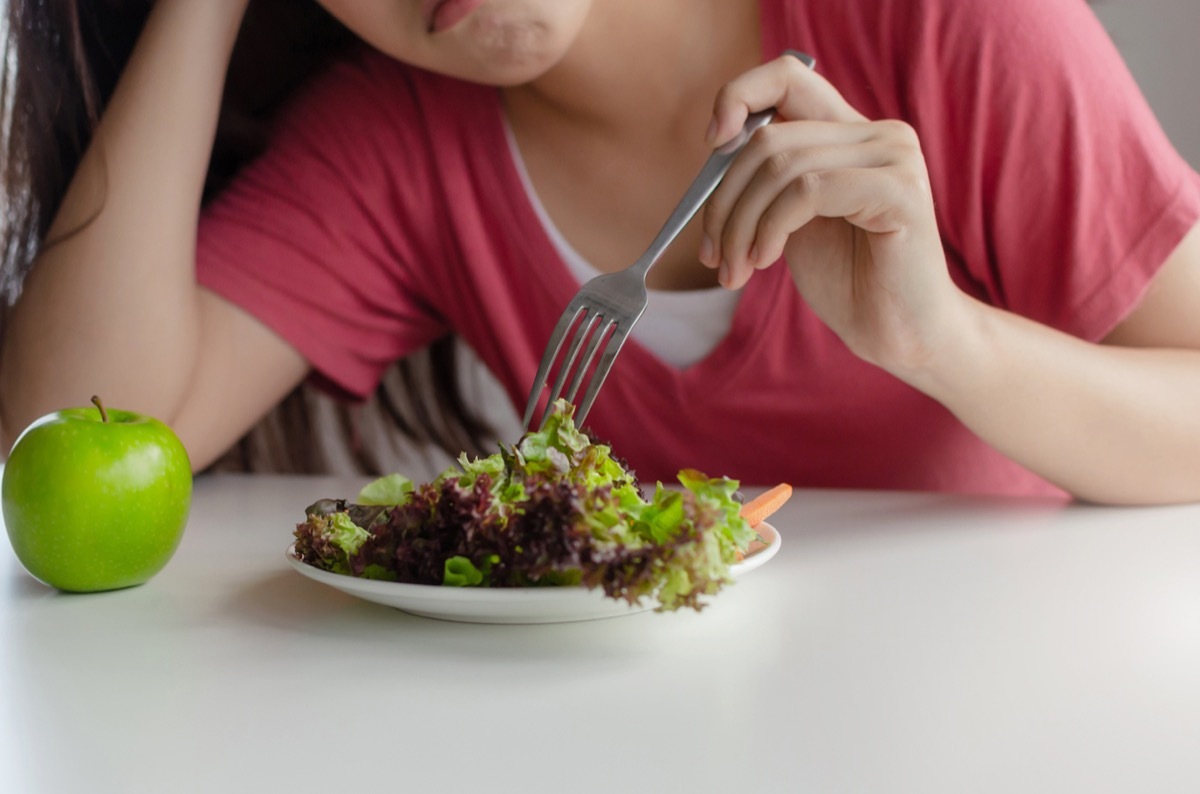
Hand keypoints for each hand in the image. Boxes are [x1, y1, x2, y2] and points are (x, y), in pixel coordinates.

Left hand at [700, 55, 966, 375]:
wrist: (899, 333)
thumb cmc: (848, 279)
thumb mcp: (792, 218)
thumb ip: (766, 179)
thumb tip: (715, 148)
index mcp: (851, 131)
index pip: (788, 75)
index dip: (739, 95)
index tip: (712, 144)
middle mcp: (878, 132)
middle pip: (768, 137)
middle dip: (723, 200)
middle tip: (711, 254)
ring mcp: (894, 156)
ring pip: (781, 166)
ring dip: (741, 225)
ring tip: (735, 270)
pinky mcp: (899, 190)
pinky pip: (809, 191)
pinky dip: (772, 228)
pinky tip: (765, 261)